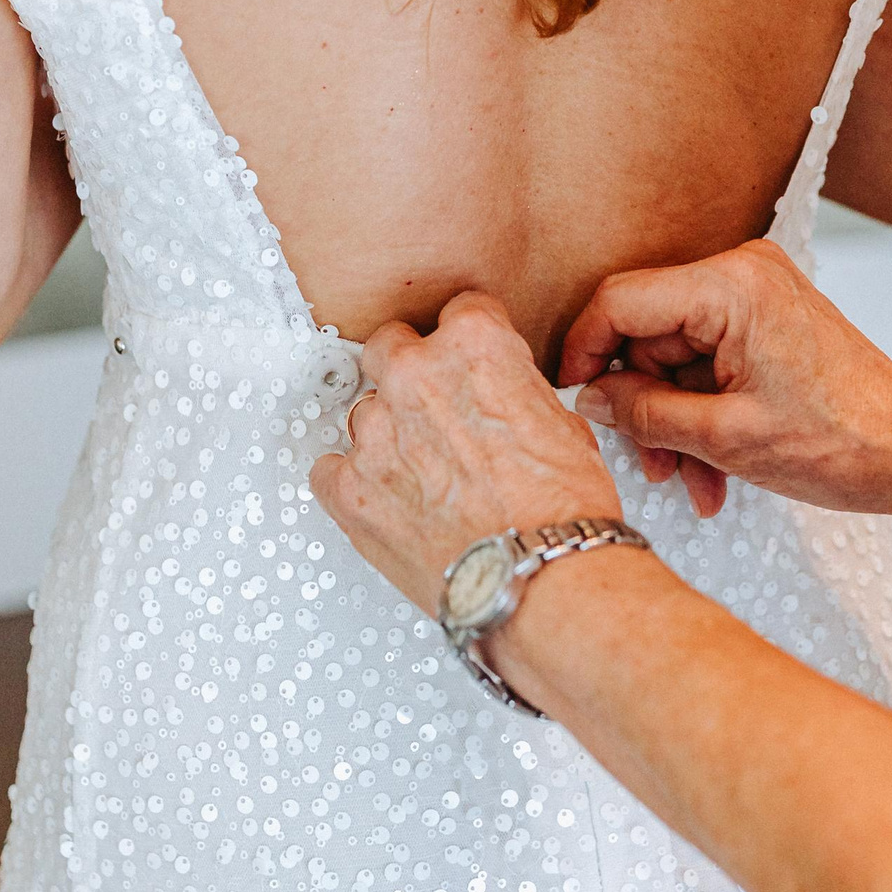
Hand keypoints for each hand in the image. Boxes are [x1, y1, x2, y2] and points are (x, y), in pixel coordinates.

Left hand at [311, 292, 620, 618]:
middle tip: (434, 408)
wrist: (538, 580)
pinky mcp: (349, 487)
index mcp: (474, 346)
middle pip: (391, 346)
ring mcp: (376, 432)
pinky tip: (387, 499)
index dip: (470, 340)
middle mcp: (416, 377)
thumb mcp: (563, 425)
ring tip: (424, 476)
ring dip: (387, 435)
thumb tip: (505, 396)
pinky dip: (353, 482)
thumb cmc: (560, 513)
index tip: (467, 359)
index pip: (459, 311)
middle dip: (411, 370)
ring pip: (363, 411)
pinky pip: (329, 469)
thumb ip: (515, 391)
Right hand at [560, 238, 891, 518]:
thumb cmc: (845, 442)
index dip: (585, 353)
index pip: (620, 302)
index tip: (573, 399)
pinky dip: (702, 410)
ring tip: (693, 479)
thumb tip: (591, 398)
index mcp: (731, 288)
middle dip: (643, 404)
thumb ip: (644, 412)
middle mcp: (742, 274)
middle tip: (653, 465)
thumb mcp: (726, 438)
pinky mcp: (766, 319)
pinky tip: (713, 466)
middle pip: (646, 332)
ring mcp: (756, 294)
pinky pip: (706, 360)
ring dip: (674, 420)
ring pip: (674, 355)